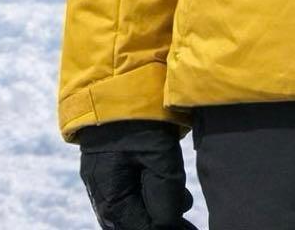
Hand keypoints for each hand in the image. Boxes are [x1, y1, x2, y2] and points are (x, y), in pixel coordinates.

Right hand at [77, 119, 197, 229]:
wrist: (117, 80)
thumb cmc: (137, 116)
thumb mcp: (157, 151)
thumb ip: (164, 190)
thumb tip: (168, 222)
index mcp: (110, 196)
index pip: (139, 228)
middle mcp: (105, 193)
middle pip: (133, 222)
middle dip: (161, 224)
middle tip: (189, 226)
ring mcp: (108, 178)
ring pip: (134, 209)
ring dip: (159, 213)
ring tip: (185, 210)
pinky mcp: (117, 164)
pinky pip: (134, 192)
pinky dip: (154, 198)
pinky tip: (176, 197)